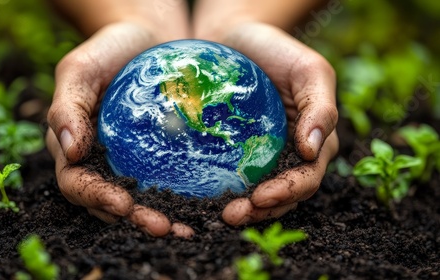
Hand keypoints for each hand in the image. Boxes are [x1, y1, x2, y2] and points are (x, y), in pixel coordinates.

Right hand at [46, 23, 193, 237]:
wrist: (144, 39)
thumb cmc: (108, 50)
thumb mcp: (80, 69)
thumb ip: (67, 106)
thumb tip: (69, 150)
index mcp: (71, 148)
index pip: (77, 183)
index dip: (97, 198)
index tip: (125, 204)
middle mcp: (97, 162)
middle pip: (109, 202)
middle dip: (134, 219)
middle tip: (165, 227)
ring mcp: (125, 162)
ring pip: (137, 200)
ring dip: (158, 217)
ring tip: (186, 228)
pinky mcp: (153, 158)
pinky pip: (163, 183)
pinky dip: (178, 199)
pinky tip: (201, 207)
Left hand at [197, 22, 338, 225]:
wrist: (236, 38)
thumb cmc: (277, 50)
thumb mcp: (309, 70)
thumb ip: (320, 108)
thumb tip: (312, 150)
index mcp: (315, 141)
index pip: (306, 177)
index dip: (287, 192)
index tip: (260, 198)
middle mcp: (291, 154)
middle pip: (284, 194)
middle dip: (262, 210)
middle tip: (233, 215)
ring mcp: (264, 155)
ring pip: (261, 194)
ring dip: (245, 210)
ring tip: (223, 215)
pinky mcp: (238, 152)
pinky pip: (235, 177)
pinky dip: (226, 192)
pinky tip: (208, 200)